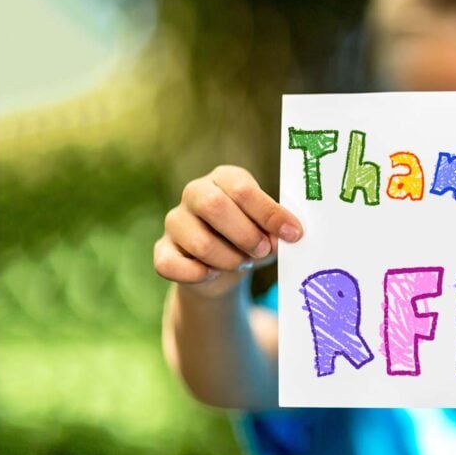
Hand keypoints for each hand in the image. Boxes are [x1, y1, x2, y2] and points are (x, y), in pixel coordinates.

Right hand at [154, 165, 302, 295]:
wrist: (223, 269)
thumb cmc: (252, 239)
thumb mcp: (269, 232)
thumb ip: (276, 232)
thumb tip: (285, 236)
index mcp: (226, 178)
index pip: (243, 189)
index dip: (269, 214)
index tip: (293, 234)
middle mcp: (195, 192)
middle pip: (214, 207)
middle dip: (245, 235)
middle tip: (262, 251)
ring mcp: (175, 220)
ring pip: (200, 242)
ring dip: (229, 260)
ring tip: (241, 262)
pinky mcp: (162, 249)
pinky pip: (173, 265)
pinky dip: (199, 275)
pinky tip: (213, 273)